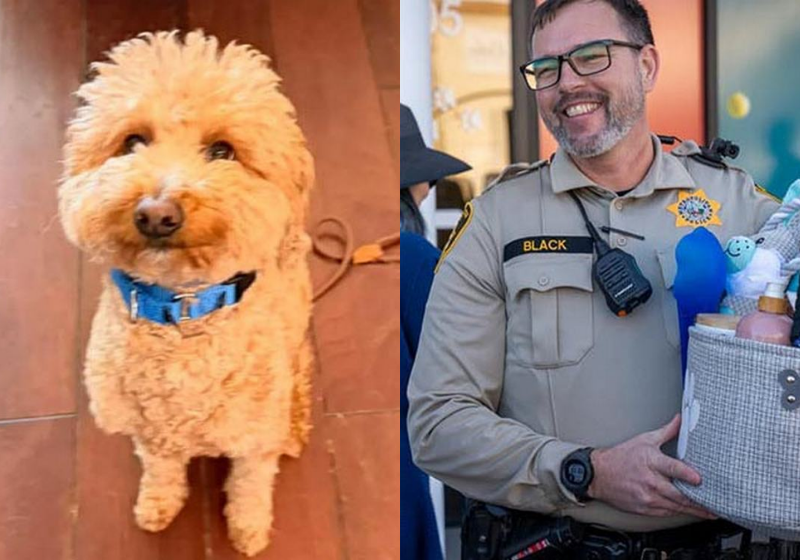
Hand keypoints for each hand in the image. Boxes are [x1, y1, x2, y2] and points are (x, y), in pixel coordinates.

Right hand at [587, 414, 716, 518]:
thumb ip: (667, 432)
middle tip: (715, 503)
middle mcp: (650, 481)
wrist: (598, 474)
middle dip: (698, 500)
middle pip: (678, 494)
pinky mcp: (644, 508)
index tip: (699, 479)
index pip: (671, 468)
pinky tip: (690, 512)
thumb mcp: (644, 440)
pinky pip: (667, 513)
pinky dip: (680, 512)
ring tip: (709, 512)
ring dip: (694, 510)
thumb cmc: (621, 457)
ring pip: (676, 506)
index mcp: (650, 461)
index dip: (686, 474)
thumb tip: (681, 420)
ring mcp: (647, 497)